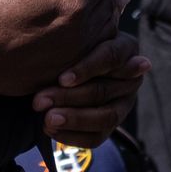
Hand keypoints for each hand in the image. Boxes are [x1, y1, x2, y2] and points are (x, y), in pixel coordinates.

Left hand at [30, 32, 150, 147]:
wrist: (70, 64)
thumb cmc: (70, 44)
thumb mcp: (73, 37)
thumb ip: (70, 39)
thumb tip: (59, 34)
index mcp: (125, 48)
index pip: (111, 57)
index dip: (87, 69)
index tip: (62, 78)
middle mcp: (131, 78)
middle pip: (103, 90)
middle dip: (68, 97)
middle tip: (39, 101)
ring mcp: (125, 103)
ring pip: (105, 117)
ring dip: (74, 119)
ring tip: (47, 119)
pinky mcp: (113, 124)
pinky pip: (98, 137)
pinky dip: (73, 136)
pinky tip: (50, 131)